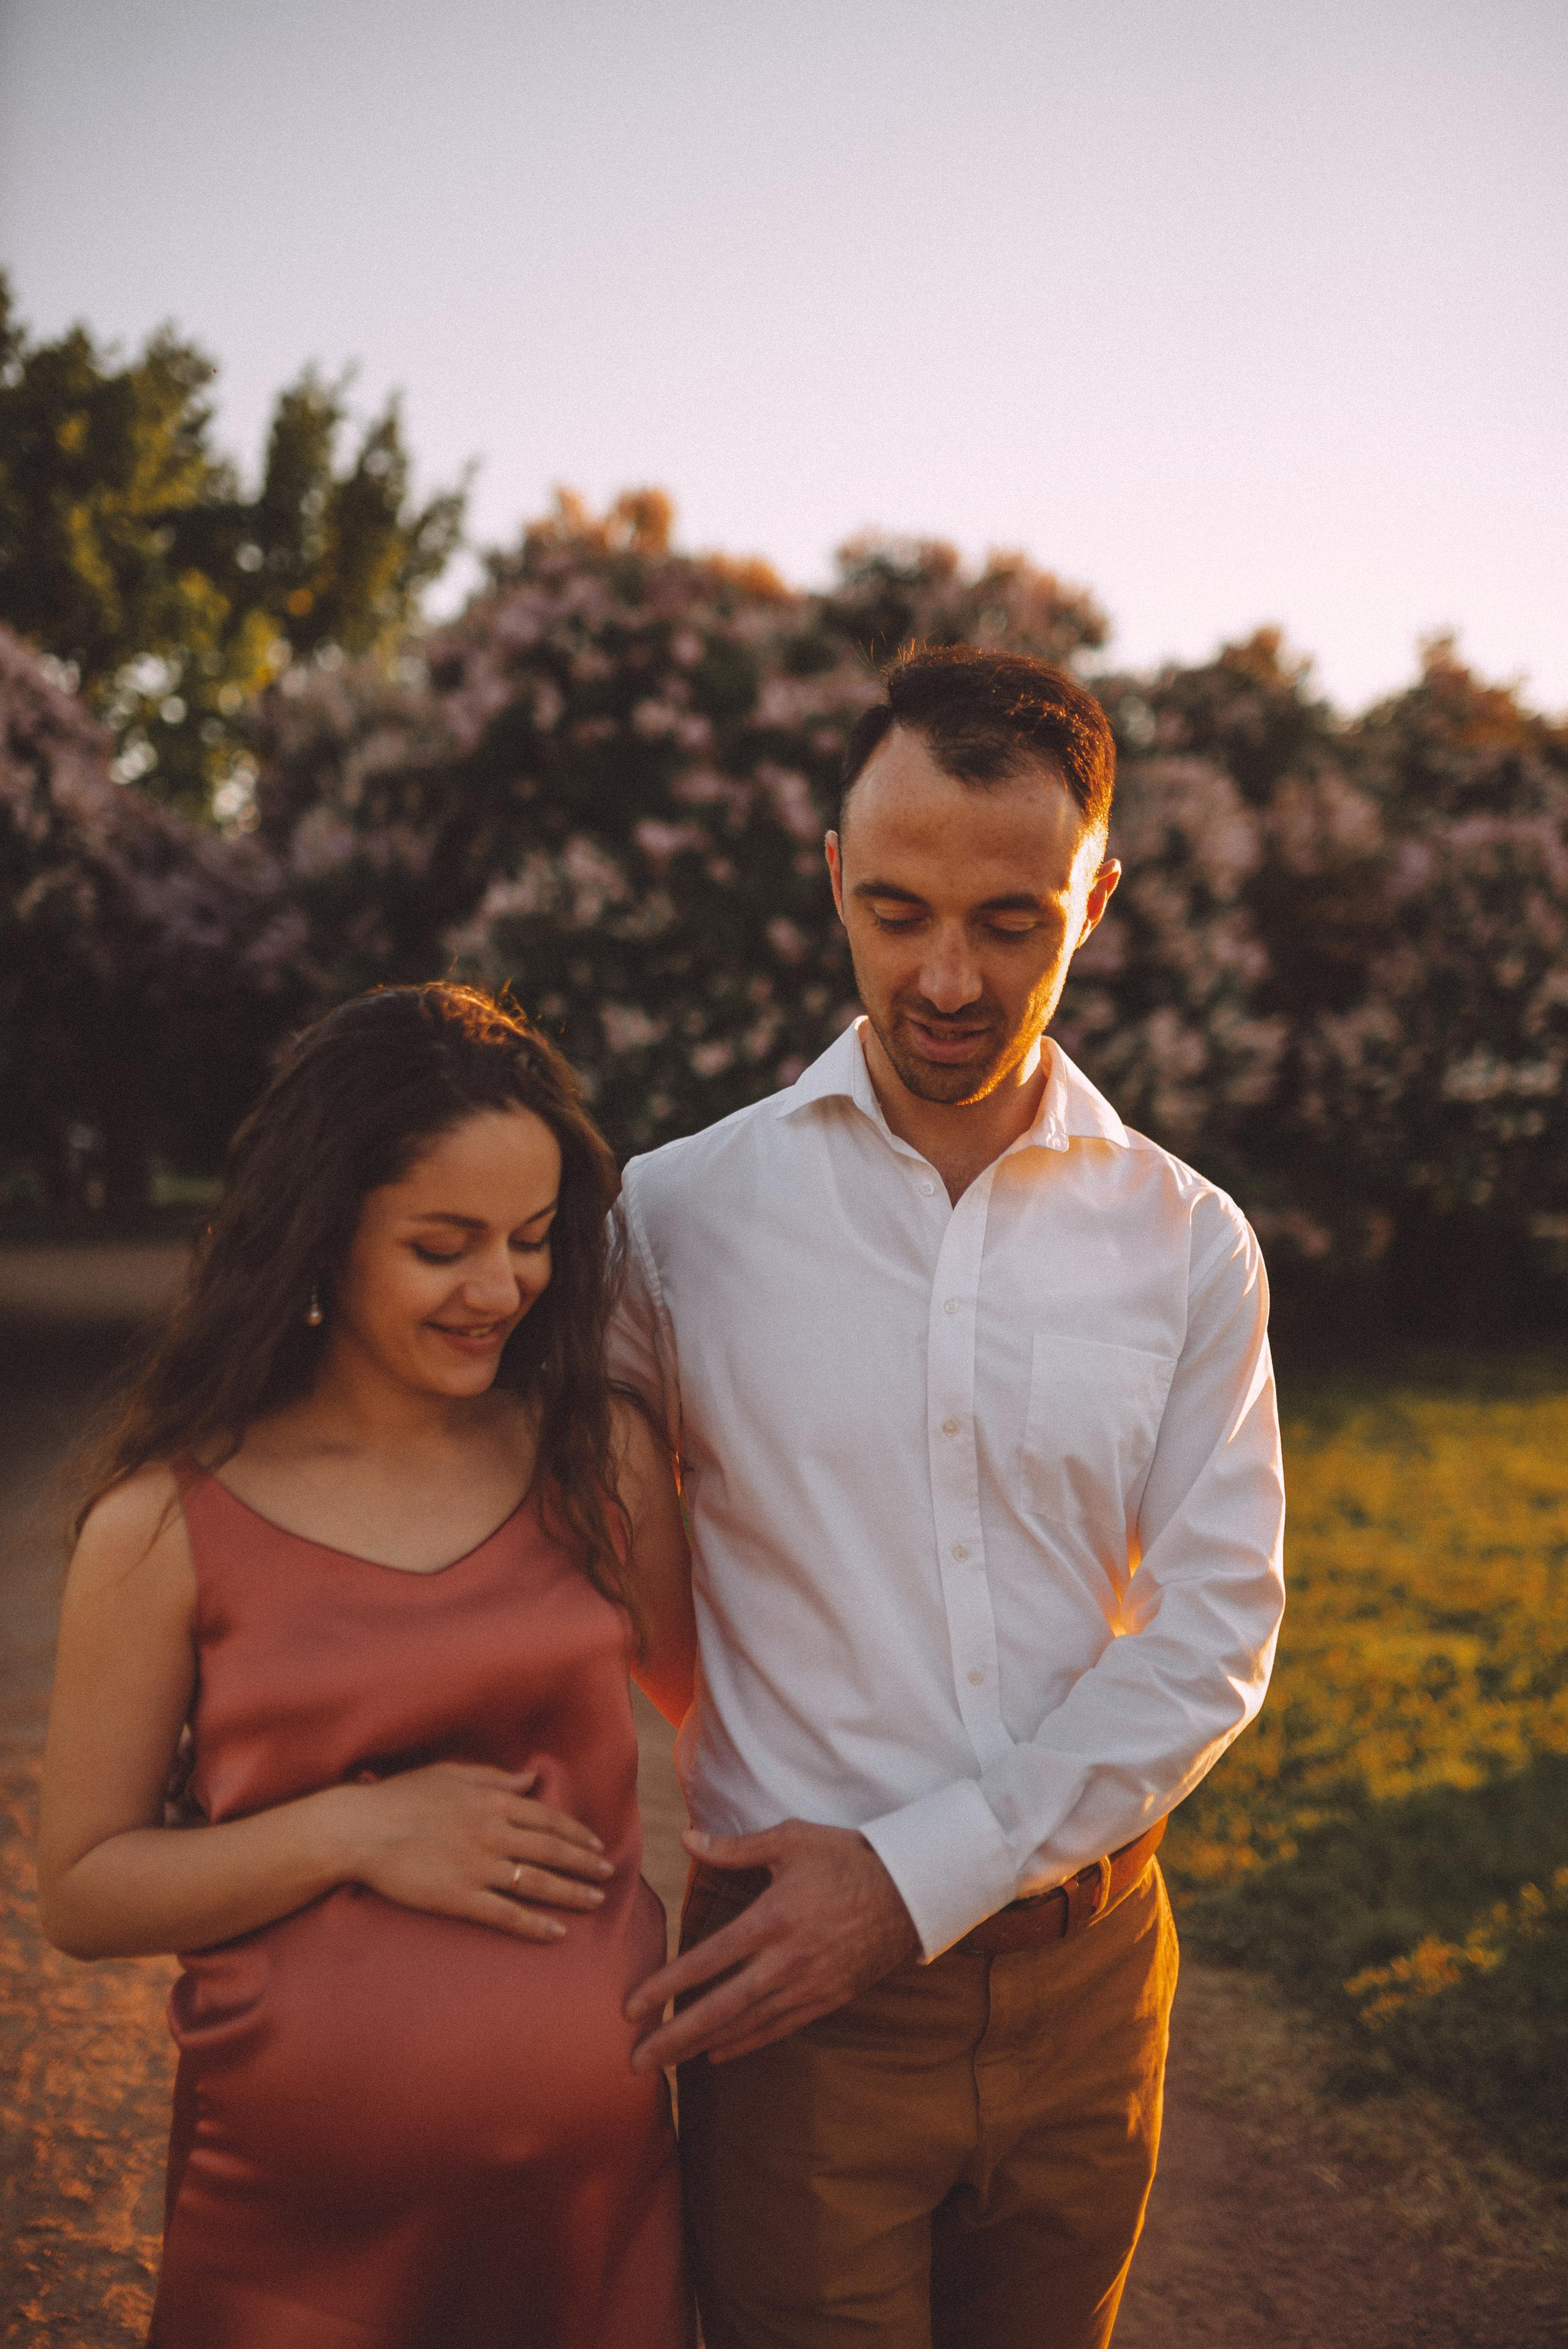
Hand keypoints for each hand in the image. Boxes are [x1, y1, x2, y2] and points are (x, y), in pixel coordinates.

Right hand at [340, 1761, 614, 1942]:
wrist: (362, 1830)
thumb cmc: (402, 1797)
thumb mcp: (452, 1774)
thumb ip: (496, 1777)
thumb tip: (531, 1779)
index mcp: (493, 1802)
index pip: (548, 1819)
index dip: (577, 1834)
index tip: (596, 1845)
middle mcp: (494, 1834)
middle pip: (552, 1851)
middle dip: (584, 1864)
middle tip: (608, 1875)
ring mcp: (479, 1867)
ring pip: (538, 1883)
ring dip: (571, 1893)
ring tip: (595, 1901)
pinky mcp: (460, 1898)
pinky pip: (507, 1914)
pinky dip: (535, 1925)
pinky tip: (556, 1933)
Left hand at [624, 1819, 918, 2070]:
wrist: (911, 1892)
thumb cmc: (846, 1858)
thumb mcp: (791, 1840)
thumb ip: (734, 1847)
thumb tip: (685, 1839)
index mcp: (772, 1919)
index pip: (707, 1961)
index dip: (666, 1986)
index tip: (630, 2009)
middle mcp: (786, 1961)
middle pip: (720, 2009)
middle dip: (674, 2038)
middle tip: (635, 2062)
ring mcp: (808, 1986)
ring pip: (746, 2026)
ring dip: (702, 2048)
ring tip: (666, 2066)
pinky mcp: (827, 1999)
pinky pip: (778, 2029)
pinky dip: (745, 2045)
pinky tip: (717, 2055)